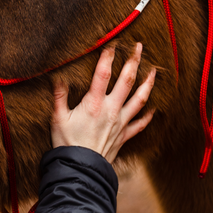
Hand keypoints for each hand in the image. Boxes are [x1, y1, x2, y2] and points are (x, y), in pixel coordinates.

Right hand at [51, 44, 154, 163]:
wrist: (80, 170)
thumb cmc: (67, 144)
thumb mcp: (57, 118)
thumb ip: (59, 96)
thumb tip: (58, 77)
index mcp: (94, 103)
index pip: (103, 74)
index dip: (108, 56)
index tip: (112, 42)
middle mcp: (111, 110)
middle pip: (127, 81)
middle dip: (134, 62)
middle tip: (139, 47)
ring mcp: (120, 123)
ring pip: (139, 99)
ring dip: (148, 84)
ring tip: (154, 71)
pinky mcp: (124, 136)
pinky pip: (140, 124)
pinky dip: (148, 115)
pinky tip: (154, 107)